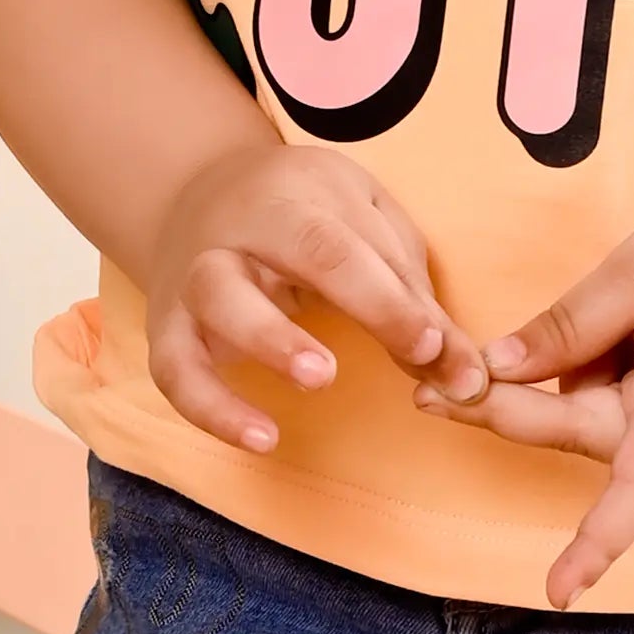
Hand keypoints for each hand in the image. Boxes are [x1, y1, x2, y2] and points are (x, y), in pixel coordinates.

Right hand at [145, 142, 487, 453]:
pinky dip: (212, 408)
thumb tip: (464, 379)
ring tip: (318, 383)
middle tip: (372, 362)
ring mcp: (194, 277)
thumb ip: (414, 301)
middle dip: (336, 308)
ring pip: (215, 303)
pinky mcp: (168, 326)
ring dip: (265, 344)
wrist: (200, 195)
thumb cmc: (308, 217)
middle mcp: (234, 230)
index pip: (337, 247)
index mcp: (291, 196)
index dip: (386, 299)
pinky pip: (176, 371)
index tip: (433, 347)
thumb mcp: (370, 232)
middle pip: (281, 256)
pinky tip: (262, 439)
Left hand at [421, 163, 633, 605]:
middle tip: (435, 383)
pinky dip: (606, 368)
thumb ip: (568, 326)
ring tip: (632, 302)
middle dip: (519, 406)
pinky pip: (625, 406)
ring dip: (581, 370)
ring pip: (601, 418)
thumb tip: (494, 373)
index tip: (557, 593)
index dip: (597, 542)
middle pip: (585, 436)